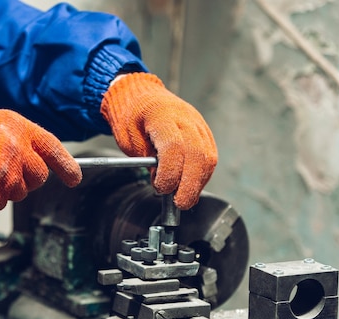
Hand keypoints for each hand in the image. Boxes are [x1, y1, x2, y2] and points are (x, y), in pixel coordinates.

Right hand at [0, 105, 81, 211]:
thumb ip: (20, 140)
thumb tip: (41, 162)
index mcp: (19, 128)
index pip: (53, 149)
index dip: (67, 166)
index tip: (74, 179)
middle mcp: (16, 149)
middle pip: (39, 179)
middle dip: (25, 180)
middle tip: (1, 171)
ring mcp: (3, 172)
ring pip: (18, 194)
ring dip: (2, 190)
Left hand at [100, 73, 216, 209]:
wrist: (142, 96)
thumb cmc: (132, 117)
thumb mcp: (128, 138)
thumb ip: (147, 160)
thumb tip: (165, 184)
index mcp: (162, 114)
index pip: (174, 147)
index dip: (170, 173)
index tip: (161, 188)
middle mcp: (186, 118)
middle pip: (198, 155)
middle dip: (190, 185)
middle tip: (179, 203)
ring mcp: (198, 125)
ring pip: (208, 158)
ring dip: (198, 183)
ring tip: (183, 197)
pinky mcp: (205, 133)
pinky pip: (210, 157)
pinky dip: (201, 176)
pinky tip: (190, 186)